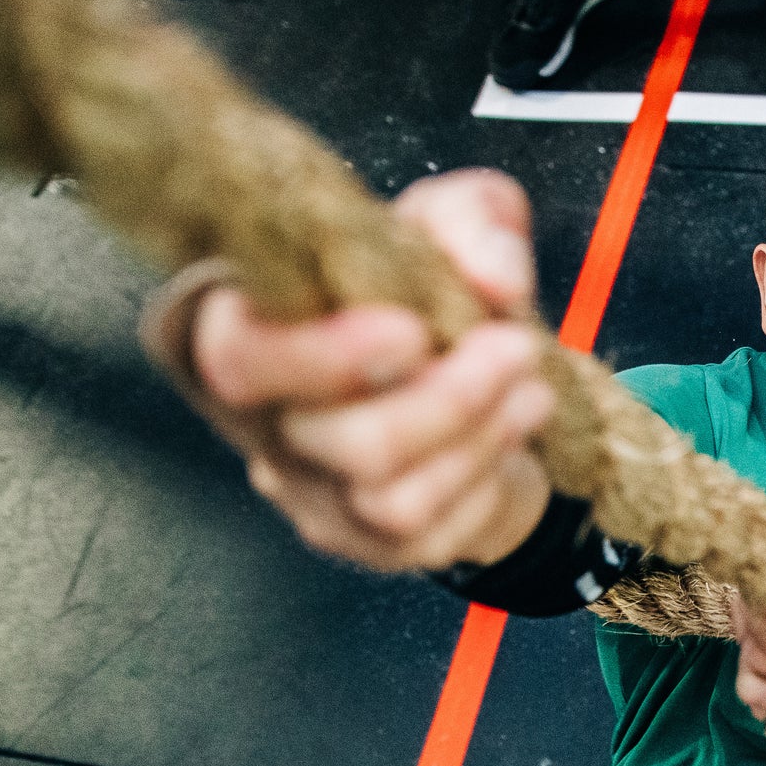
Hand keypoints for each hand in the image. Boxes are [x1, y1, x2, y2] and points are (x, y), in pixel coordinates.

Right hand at [164, 168, 555, 570]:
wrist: (478, 378)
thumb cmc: (434, 290)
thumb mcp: (456, 221)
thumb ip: (471, 221)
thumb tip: (497, 279)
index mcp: (246, 327)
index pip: (234, 357)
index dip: (318, 354)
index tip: (413, 329)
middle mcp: (263, 422)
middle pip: (331, 438)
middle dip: (442, 398)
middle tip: (516, 346)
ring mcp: (312, 492)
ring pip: (389, 497)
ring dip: (479, 436)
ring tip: (531, 381)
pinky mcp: (368, 543)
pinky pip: (433, 533)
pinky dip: (490, 476)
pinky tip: (519, 419)